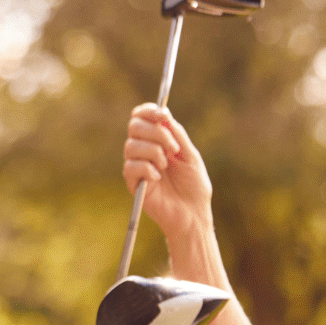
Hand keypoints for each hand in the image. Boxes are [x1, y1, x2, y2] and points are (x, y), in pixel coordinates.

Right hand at [121, 103, 213, 239]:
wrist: (193, 213)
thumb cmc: (194, 186)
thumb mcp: (190, 155)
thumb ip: (177, 134)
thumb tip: (164, 113)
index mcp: (158, 140)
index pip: (142, 117)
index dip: (148, 111)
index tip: (162, 115)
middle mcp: (145, 150)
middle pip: (134, 126)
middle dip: (155, 132)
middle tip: (173, 149)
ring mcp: (138, 166)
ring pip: (131, 145)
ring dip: (153, 152)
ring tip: (166, 167)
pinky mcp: (133, 183)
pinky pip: (131, 166)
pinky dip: (147, 169)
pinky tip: (158, 179)